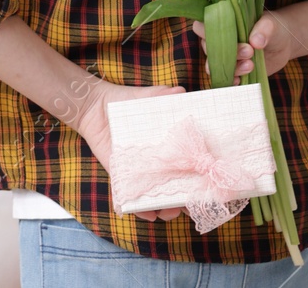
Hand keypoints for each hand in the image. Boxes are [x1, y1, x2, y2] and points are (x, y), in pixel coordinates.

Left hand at [72, 78, 188, 222]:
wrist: (95, 107)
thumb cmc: (126, 103)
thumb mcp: (146, 98)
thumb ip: (161, 95)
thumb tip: (180, 92)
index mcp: (169, 149)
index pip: (190, 169)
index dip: (201, 181)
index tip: (212, 189)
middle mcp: (158, 165)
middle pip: (176, 190)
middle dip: (185, 202)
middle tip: (191, 205)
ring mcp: (140, 174)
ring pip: (156, 199)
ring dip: (166, 211)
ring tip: (169, 212)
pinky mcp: (121, 178)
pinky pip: (131, 199)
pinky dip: (139, 210)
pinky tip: (148, 214)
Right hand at [190, 9, 297, 76]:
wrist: (284, 45)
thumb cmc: (274, 28)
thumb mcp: (272, 24)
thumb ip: (264, 29)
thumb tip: (256, 42)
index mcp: (222, 22)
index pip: (202, 25)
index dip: (205, 30)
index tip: (225, 35)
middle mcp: (219, 39)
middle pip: (208, 47)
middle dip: (226, 51)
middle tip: (248, 51)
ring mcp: (225, 56)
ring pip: (214, 64)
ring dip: (230, 67)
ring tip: (250, 65)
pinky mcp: (234, 70)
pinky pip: (224, 78)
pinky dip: (230, 80)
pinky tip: (240, 81)